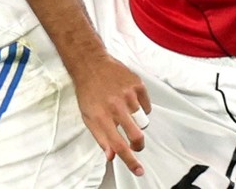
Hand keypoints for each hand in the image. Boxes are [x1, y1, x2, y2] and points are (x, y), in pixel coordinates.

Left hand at [70, 53, 151, 176]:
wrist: (91, 64)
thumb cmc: (88, 91)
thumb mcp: (88, 116)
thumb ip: (100, 137)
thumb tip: (111, 155)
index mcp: (101, 116)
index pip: (118, 144)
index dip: (130, 160)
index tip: (138, 170)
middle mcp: (115, 105)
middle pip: (137, 135)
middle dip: (138, 143)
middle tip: (135, 142)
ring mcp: (128, 94)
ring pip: (143, 120)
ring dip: (136, 120)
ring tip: (124, 109)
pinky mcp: (137, 84)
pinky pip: (147, 105)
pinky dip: (141, 106)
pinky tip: (129, 99)